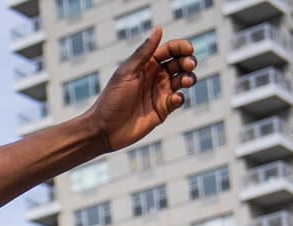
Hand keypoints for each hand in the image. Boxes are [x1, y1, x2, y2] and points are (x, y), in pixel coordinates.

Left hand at [86, 31, 195, 152]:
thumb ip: (144, 52)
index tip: (188, 49)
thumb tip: (158, 28)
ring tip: (186, 81)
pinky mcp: (162, 110)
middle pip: (179, 64)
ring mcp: (159, 93)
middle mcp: (155, 77)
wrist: (104, 130)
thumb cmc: (111, 99)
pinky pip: (178, 100)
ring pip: (182, 81)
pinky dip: (180, 97)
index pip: (170, 50)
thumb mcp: (127, 72)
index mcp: (146, 65)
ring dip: (188, 78)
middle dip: (188, 62)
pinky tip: (174, 98)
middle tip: (188, 65)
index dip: (181, 47)